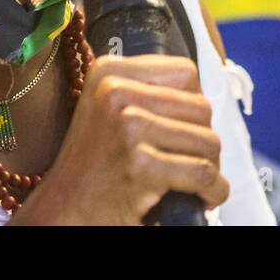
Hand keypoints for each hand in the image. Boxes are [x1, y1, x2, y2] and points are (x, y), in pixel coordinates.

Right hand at [8, 55, 228, 224]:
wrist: (65, 207)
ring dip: (212, 167)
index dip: (193, 102)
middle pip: (200, 107)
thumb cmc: (93, 162)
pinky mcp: (140, 164)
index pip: (184, 72)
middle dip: (205, 139)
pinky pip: (203, 172)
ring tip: (197, 182)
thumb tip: (200, 97)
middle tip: (194, 162)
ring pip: (207, 140)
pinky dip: (214, 190)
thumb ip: (146, 92)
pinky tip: (204, 198)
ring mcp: (128, 126)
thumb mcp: (108, 108)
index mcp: (108, 72)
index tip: (185, 127)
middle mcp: (115, 91)